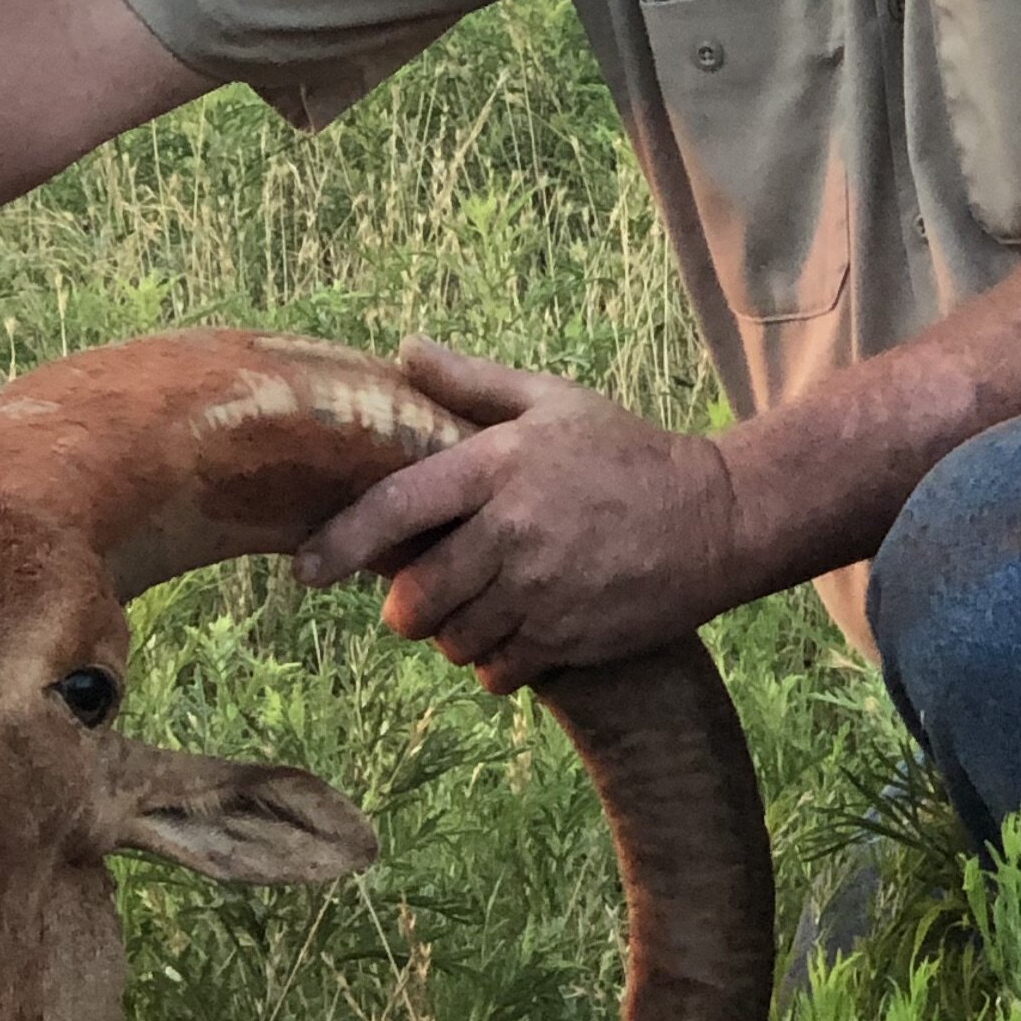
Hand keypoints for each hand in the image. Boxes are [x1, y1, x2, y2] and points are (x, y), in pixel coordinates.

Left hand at [292, 339, 746, 688]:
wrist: (716, 519)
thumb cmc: (625, 452)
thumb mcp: (552, 402)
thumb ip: (472, 383)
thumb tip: (405, 349)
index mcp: (497, 469)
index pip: (395, 509)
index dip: (340, 544)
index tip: (304, 570)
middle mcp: (512, 534)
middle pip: (415, 597)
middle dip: (405, 604)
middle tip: (421, 591)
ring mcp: (541, 593)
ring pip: (451, 640)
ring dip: (450, 633)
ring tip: (476, 607)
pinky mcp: (567, 639)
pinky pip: (494, 671)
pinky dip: (490, 662)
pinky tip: (512, 633)